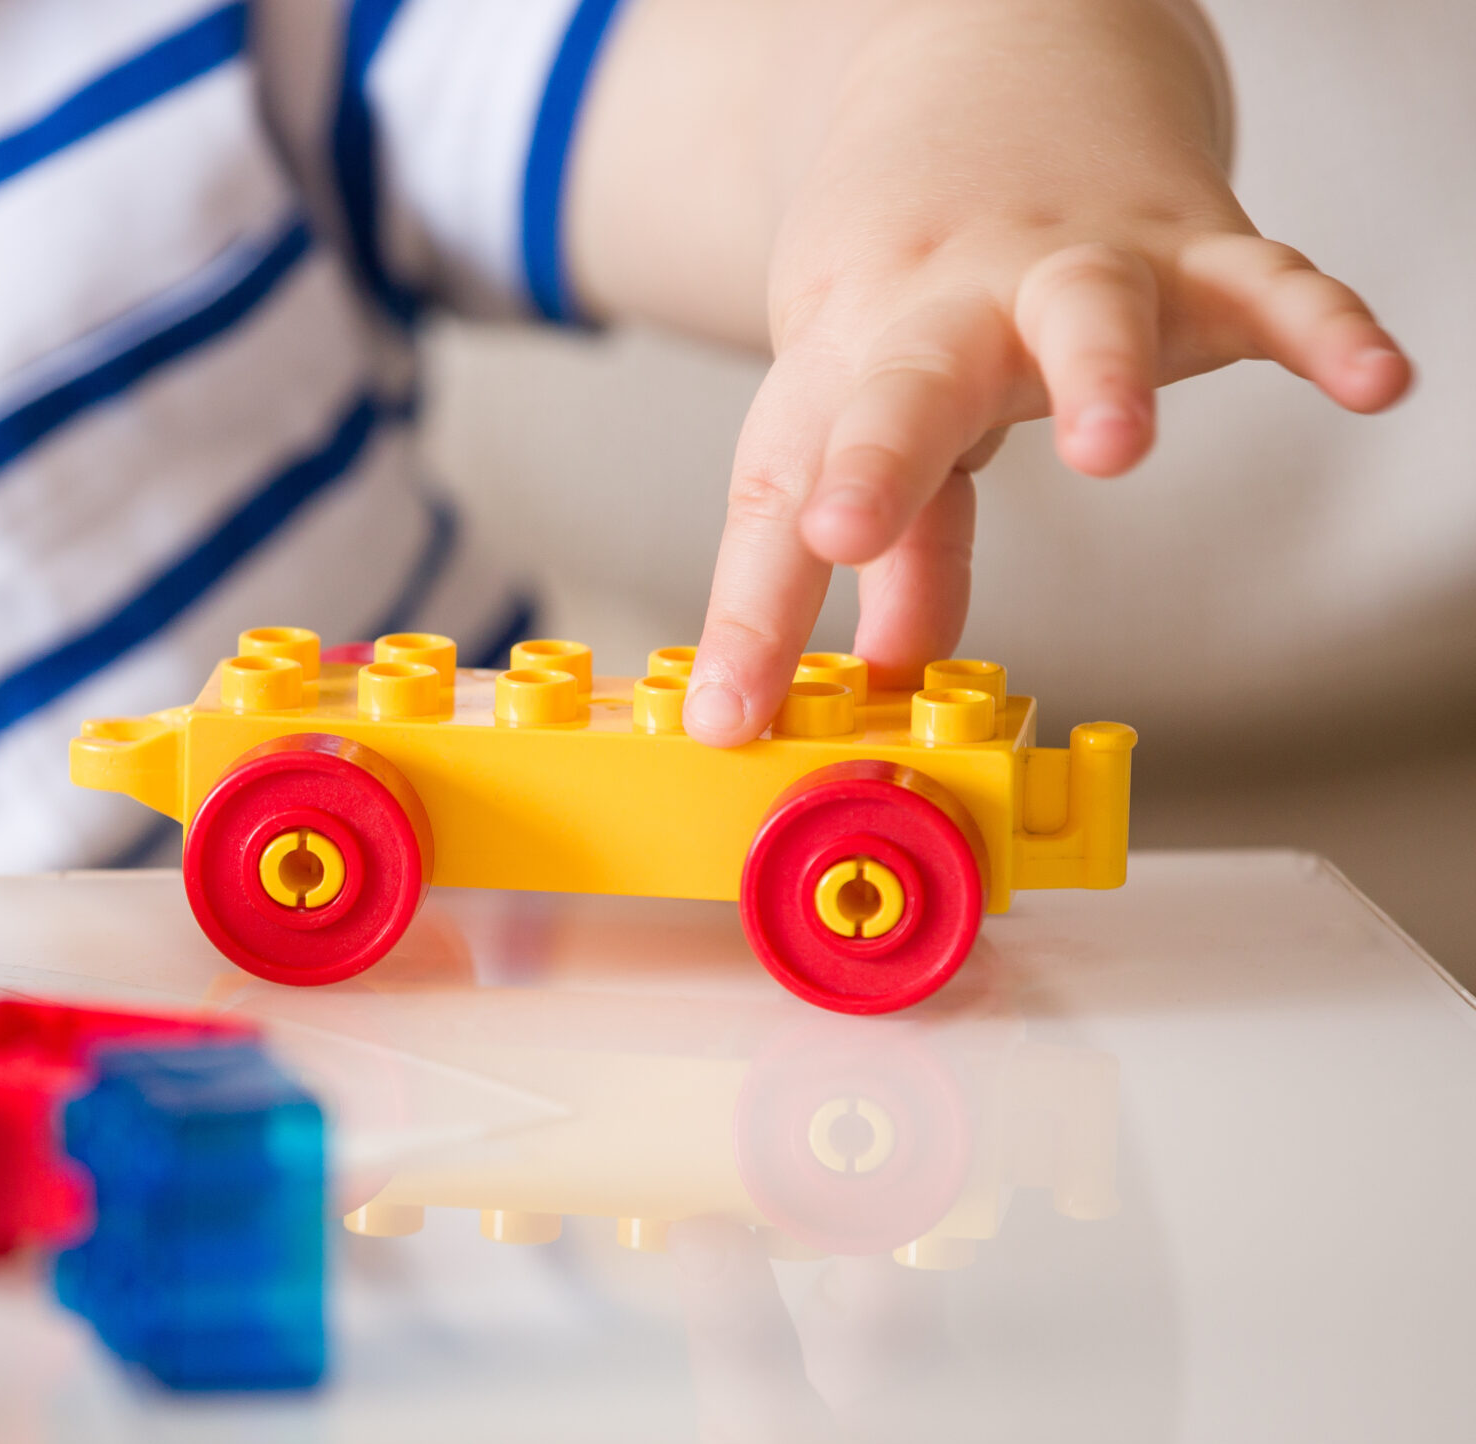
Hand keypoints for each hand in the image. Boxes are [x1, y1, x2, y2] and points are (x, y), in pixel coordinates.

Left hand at [656, 0, 1415, 743]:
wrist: (991, 74)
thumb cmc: (920, 276)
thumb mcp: (874, 399)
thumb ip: (902, 537)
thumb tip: (895, 665)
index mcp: (847, 366)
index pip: (782, 497)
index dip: (756, 611)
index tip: (725, 715)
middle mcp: (948, 312)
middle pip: (902, 386)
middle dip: (875, 462)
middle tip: (840, 533)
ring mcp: (1069, 269)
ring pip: (1081, 312)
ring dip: (1097, 376)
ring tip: (1112, 453)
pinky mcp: (1192, 247)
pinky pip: (1267, 282)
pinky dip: (1322, 326)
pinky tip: (1372, 382)